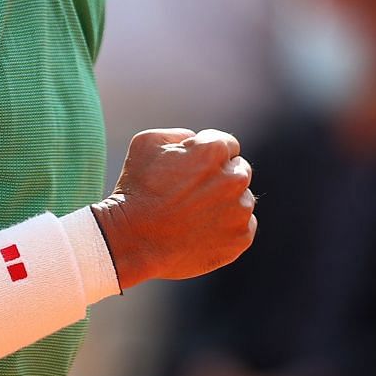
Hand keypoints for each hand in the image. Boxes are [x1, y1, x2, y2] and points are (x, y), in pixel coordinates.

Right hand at [93, 128, 255, 288]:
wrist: (132, 241)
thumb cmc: (136, 190)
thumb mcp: (147, 143)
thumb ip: (180, 134)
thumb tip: (195, 140)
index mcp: (215, 150)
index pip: (227, 145)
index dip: (207, 157)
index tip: (191, 171)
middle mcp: (235, 178)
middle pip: (238, 171)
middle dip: (220, 178)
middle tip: (191, 194)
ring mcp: (241, 210)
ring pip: (242, 200)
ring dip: (225, 204)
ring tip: (193, 216)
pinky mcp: (242, 237)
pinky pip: (243, 227)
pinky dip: (227, 229)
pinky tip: (201, 232)